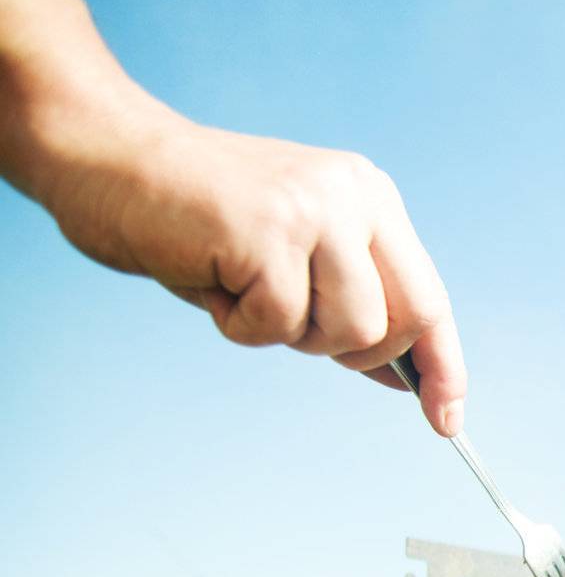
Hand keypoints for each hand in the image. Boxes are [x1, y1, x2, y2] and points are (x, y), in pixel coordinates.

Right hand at [36, 105, 466, 435]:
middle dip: (358, 354)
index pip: (430, 296)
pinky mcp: (269, 231)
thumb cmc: (196, 222)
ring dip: (289, 334)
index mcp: (371, 199)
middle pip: (407, 320)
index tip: (447, 420)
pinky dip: (237, 324)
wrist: (105, 156)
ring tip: (241, 286)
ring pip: (350, 331)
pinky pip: (278, 324)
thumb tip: (409, 381)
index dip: (443, 365)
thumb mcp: (293, 263)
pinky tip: (209, 275)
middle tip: (291, 323)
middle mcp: (356, 196)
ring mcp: (316, 209)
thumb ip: (351, 309)